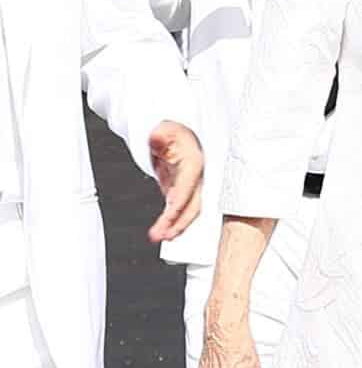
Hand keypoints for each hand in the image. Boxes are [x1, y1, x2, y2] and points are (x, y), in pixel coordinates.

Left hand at [143, 121, 202, 243]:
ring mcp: (192, 186)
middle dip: (178, 222)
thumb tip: (157, 136)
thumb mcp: (166, 130)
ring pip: (187, 210)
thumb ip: (161, 136)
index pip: (188, 187)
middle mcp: (198, 178)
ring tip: (158, 237)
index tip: (168, 215)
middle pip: (192, 204)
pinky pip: (180, 209)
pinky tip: (163, 232)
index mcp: (195, 163)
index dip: (179, 202)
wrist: (178, 134)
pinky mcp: (183, 191)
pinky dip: (172, 222)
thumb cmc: (174, 132)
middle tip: (163, 235)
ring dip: (174, 226)